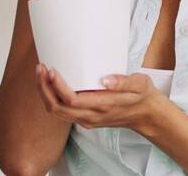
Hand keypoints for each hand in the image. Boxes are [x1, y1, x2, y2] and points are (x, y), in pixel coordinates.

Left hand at [34, 63, 164, 133]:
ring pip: (57, 112)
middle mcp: (91, 116)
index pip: (72, 100)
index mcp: (103, 106)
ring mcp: (87, 119)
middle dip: (44, 88)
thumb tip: (104, 79)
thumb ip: (123, 82)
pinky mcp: (85, 118)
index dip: (57, 86)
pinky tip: (50, 84)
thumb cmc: (142, 96)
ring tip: (41, 73)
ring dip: (45, 93)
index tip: (51, 70)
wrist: (147, 115)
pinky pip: (62, 112)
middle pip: (58, 108)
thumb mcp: (139, 84)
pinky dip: (52, 98)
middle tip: (40, 68)